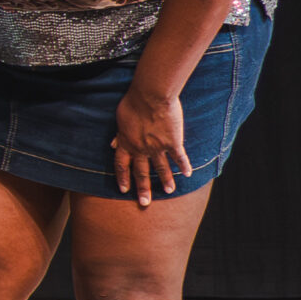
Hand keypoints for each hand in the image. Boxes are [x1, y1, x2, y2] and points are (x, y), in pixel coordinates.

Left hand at [112, 83, 190, 206]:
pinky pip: (179, 157)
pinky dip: (184, 166)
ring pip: (161, 168)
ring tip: (169, 192)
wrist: (150, 97)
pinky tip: (188, 174)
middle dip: (142, 188)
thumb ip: (118, 134)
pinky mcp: (172, 142)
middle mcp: (140, 148)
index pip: (122, 165)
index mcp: (126, 142)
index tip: (123, 189)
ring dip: (165, 181)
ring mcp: (157, 147)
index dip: (122, 177)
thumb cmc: (133, 103)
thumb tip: (112, 143)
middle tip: (144, 202)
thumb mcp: (120, 119)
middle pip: (141, 172)